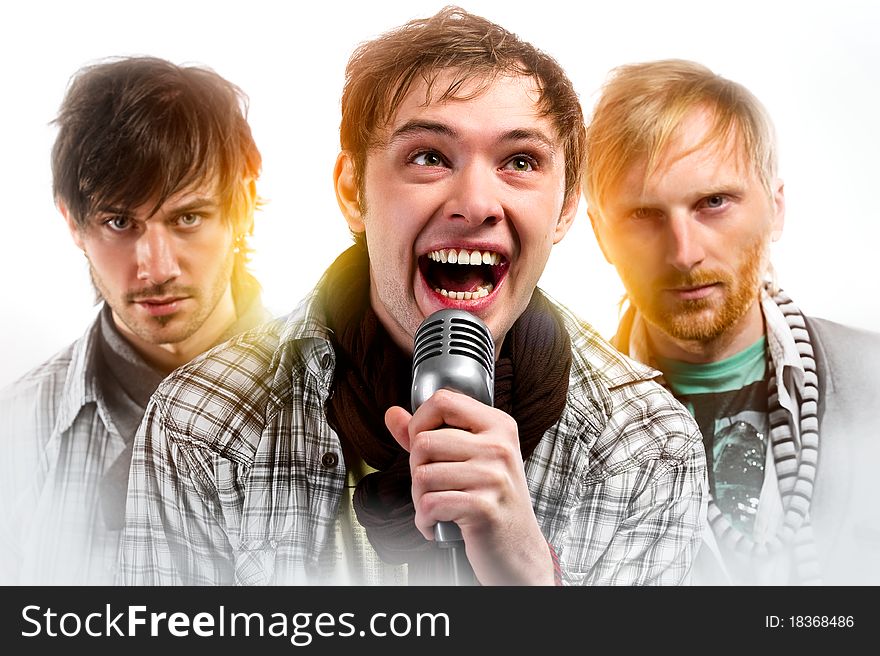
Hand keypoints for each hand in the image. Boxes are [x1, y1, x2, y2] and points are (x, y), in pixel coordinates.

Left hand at [385, 388, 554, 584]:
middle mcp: (499, 447)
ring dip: (419, 499)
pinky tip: (437, 524)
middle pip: (423, 442)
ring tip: (437, 507)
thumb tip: (392, 414)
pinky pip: (429, 505)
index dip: (419, 421)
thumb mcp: (469, 458)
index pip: (443, 400)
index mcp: (498, 425)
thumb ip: (429, 434)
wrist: (519, 549)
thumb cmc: (492, 500)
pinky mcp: (484, 508)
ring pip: (421, 475)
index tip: (423, 445)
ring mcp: (494, 477)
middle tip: (433, 488)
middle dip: (416, 470)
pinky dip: (424, 520)